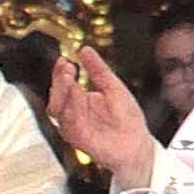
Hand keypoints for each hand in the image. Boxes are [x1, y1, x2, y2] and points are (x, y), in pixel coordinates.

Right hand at [48, 44, 157, 193]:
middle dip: (58, 81)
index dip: (61, 72)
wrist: (138, 144)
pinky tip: (77, 98)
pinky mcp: (79, 140)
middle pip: (56, 96)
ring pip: (57, 110)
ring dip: (61, 92)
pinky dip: (71, 111)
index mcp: (80, 100)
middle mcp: (73, 113)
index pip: (64, 84)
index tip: (65, 59)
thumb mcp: (113, 87)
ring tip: (69, 77)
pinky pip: (69, 125)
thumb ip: (98, 70)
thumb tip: (84, 49)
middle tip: (66, 68)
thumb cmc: (127, 118)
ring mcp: (74, 127)